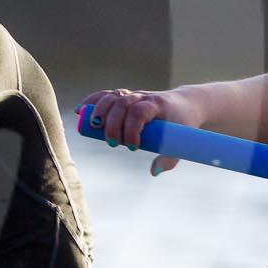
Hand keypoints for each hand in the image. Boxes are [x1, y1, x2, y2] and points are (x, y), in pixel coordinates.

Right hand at [78, 87, 203, 174]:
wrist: (187, 104)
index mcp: (157, 105)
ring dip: (99, 111)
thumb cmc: (183, 124)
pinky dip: (92, 101)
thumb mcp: (181, 142)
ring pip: (112, 97)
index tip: (133, 147)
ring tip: (95, 128)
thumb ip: (169, 159)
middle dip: (113, 124)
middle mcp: (143, 97)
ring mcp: (133, 95)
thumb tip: (153, 172)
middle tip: (113, 144)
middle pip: (122, 103)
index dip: (131, 128)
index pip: (139, 111)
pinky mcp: (125, 97)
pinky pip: (106, 95)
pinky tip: (80, 110)